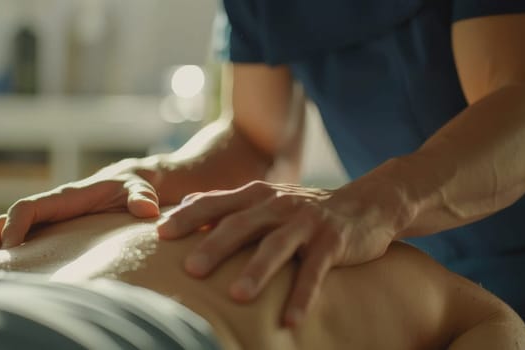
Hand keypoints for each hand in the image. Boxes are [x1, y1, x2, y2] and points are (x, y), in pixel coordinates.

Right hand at [0, 159, 159, 261]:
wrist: (140, 184)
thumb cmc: (138, 186)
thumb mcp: (142, 188)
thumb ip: (142, 196)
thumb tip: (147, 209)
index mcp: (67, 197)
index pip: (31, 208)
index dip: (18, 225)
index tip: (12, 247)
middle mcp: (55, 207)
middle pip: (12, 219)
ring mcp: (55, 219)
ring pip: (15, 229)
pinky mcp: (60, 229)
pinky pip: (30, 238)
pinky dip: (9, 249)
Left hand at [158, 179, 413, 326]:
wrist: (364, 204)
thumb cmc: (304, 209)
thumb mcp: (267, 200)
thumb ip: (229, 202)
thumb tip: (187, 204)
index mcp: (258, 195)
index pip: (216, 203)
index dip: (188, 216)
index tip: (160, 235)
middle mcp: (279, 204)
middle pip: (241, 224)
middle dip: (214, 246)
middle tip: (190, 270)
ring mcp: (306, 222)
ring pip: (277, 246)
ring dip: (256, 272)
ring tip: (237, 296)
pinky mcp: (333, 241)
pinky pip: (315, 271)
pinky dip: (302, 295)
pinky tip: (289, 321)